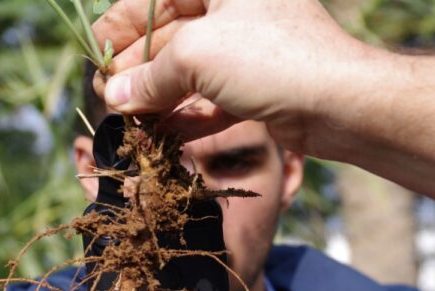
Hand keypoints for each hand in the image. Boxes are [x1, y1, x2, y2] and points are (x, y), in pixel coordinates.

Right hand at [92, 0, 379, 156]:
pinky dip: (188, 116)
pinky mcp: (260, 88)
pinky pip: (214, 100)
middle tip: (110, 97)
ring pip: (193, 73)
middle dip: (139, 70)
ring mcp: (251, 51)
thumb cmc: (268, 59)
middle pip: (173, 37)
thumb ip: (149, 75)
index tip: (97, 54)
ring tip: (129, 121)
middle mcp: (239, 9)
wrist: (337, 104)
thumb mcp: (196, 55)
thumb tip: (112, 97)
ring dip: (160, 98)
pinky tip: (162, 134)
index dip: (123, 25)